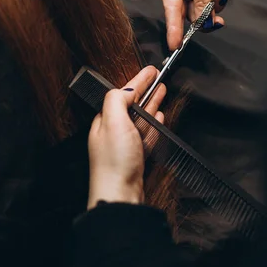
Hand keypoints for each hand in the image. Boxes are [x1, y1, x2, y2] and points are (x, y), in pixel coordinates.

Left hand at [87, 66, 165, 209]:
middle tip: (158, 79)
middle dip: (146, 91)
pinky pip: (147, 135)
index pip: (123, 94)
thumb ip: (117, 101)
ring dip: (152, 105)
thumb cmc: (114, 161)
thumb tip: (127, 90)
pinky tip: (159, 118)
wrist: (120, 196)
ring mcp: (125, 146)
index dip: (138, 81)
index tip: (151, 70)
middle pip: (132, 105)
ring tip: (161, 93)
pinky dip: (154, 125)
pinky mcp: (136, 158)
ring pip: (141, 119)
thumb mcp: (113, 122)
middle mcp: (113, 132)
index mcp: (105, 121)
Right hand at [160, 0, 229, 50]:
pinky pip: (208, 4)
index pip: (170, 8)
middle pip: (185, 12)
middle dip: (199, 19)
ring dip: (209, 13)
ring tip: (220, 6)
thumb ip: (202, 1)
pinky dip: (215, 6)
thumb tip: (202, 24)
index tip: (176, 45)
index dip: (173, 28)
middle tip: (213, 23)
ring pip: (198, 10)